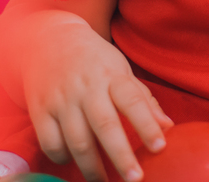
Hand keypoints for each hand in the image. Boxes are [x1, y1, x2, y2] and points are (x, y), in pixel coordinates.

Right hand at [22, 15, 172, 181]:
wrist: (47, 41)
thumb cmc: (94, 60)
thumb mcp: (121, 70)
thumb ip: (143, 99)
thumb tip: (168, 127)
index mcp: (111, 76)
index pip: (133, 101)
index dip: (147, 125)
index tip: (160, 147)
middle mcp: (86, 88)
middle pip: (105, 126)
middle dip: (121, 156)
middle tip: (135, 178)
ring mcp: (61, 99)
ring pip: (77, 141)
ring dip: (92, 167)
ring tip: (105, 181)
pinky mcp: (40, 110)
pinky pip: (50, 142)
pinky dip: (62, 157)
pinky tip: (74, 162)